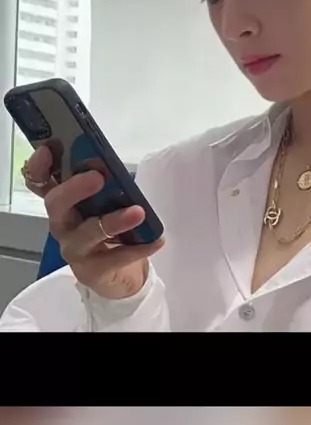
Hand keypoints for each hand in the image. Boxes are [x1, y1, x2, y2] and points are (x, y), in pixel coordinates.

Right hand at [25, 146, 163, 299]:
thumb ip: (106, 184)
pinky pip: (114, 258)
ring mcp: (74, 248)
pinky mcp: (91, 270)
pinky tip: (157, 240)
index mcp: (63, 202)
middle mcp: (62, 223)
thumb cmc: (111, 228)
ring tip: (138, 212)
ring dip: (113, 220)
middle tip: (98, 177)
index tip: (48, 150)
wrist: (119, 274)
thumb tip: (112, 167)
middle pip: (56, 204)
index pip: (40, 182)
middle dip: (75, 188)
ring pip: (87, 233)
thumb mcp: (107, 202)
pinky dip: (138, 248)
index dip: (39, 166)